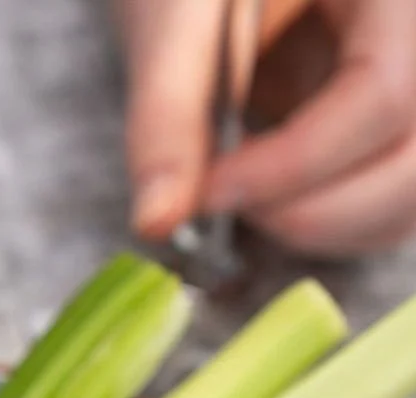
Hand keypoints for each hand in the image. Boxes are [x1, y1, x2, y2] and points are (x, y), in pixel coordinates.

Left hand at [115, 0, 415, 256]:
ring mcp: (409, 93)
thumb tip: (155, 218)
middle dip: (310, 213)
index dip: (294, 164)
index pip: (383, 95)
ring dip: (314, 228)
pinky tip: (255, 195)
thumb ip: (167, 109)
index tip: (208, 194)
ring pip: (400, 202)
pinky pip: (378, 206)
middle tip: (218, 201)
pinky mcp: (382, 135)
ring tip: (232, 192)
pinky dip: (317, 223)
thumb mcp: (175, 15)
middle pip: (409, 166)